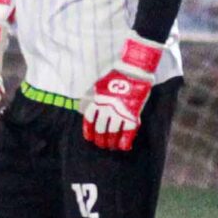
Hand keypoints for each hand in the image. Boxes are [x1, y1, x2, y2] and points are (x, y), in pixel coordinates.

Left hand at [82, 35, 162, 151]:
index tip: (90, 138)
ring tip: (111, 146)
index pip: (90, 120)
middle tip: (101, 144)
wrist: (134, 71)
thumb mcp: (98, 86)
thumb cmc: (116, 77)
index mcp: (98, 101)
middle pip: (100, 129)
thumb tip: (84, 108)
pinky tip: (123, 147)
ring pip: (113, 133)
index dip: (89, 131)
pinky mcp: (132, 115)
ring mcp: (120, 112)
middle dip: (100, 139)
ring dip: (111, 142)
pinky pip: (127, 133)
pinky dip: (125, 141)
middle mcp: (107, 108)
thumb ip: (92, 98)